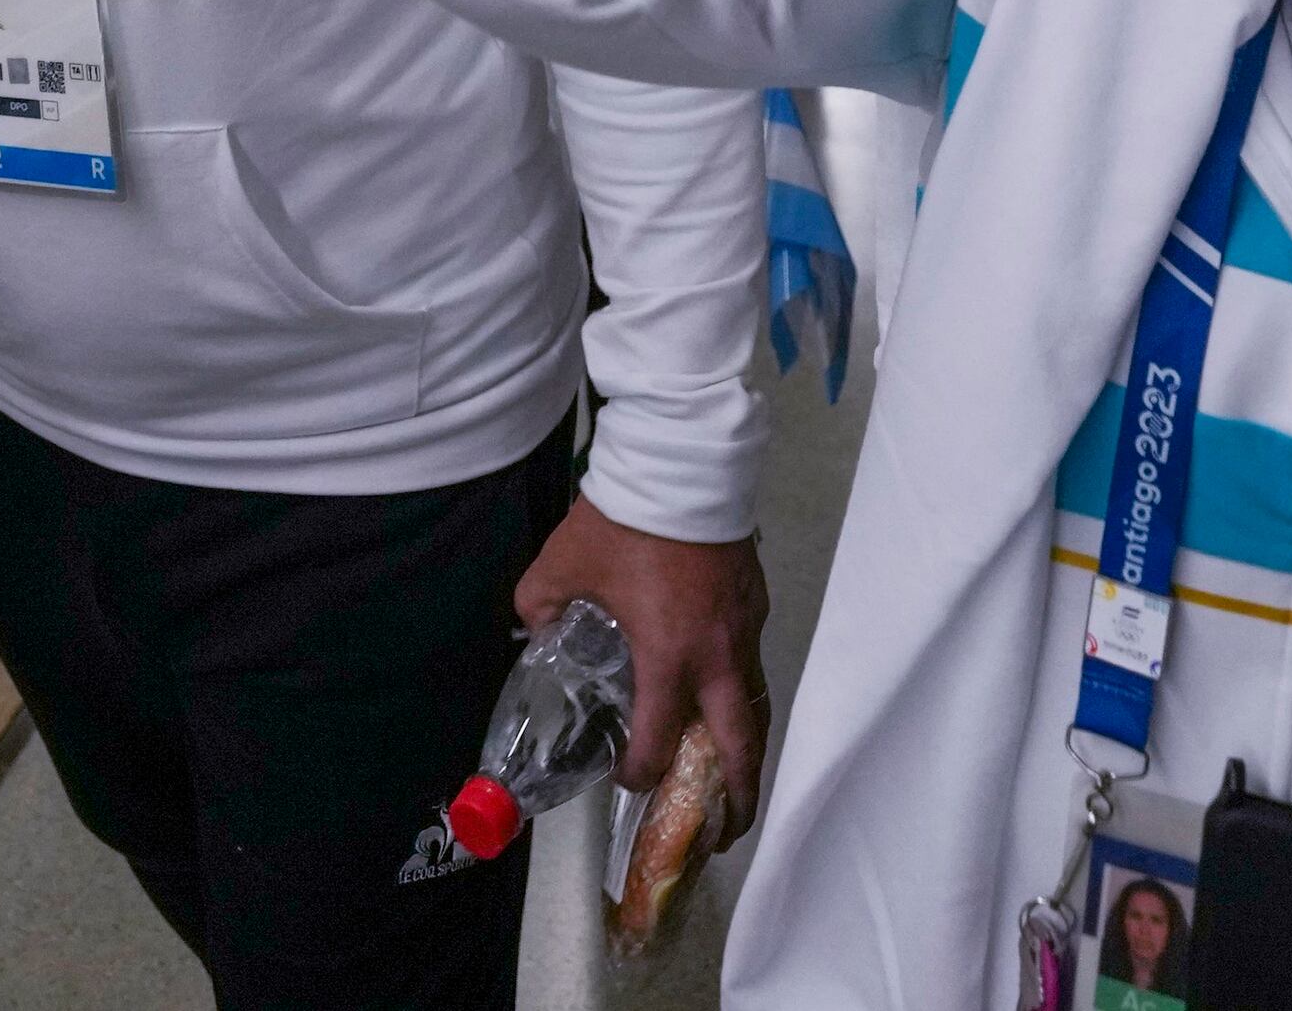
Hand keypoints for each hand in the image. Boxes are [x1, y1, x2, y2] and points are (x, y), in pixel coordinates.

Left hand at [512, 502, 768, 824]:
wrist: (680, 459)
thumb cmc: (621, 519)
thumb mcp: (559, 566)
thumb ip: (541, 610)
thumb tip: (536, 631)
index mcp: (668, 657)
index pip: (661, 744)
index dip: (641, 773)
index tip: (626, 777)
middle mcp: (717, 656)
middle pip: (739, 749)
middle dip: (734, 800)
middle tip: (725, 832)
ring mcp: (745, 630)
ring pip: (755, 709)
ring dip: (746, 753)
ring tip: (735, 783)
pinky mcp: (755, 604)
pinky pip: (753, 664)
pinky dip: (742, 696)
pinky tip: (723, 698)